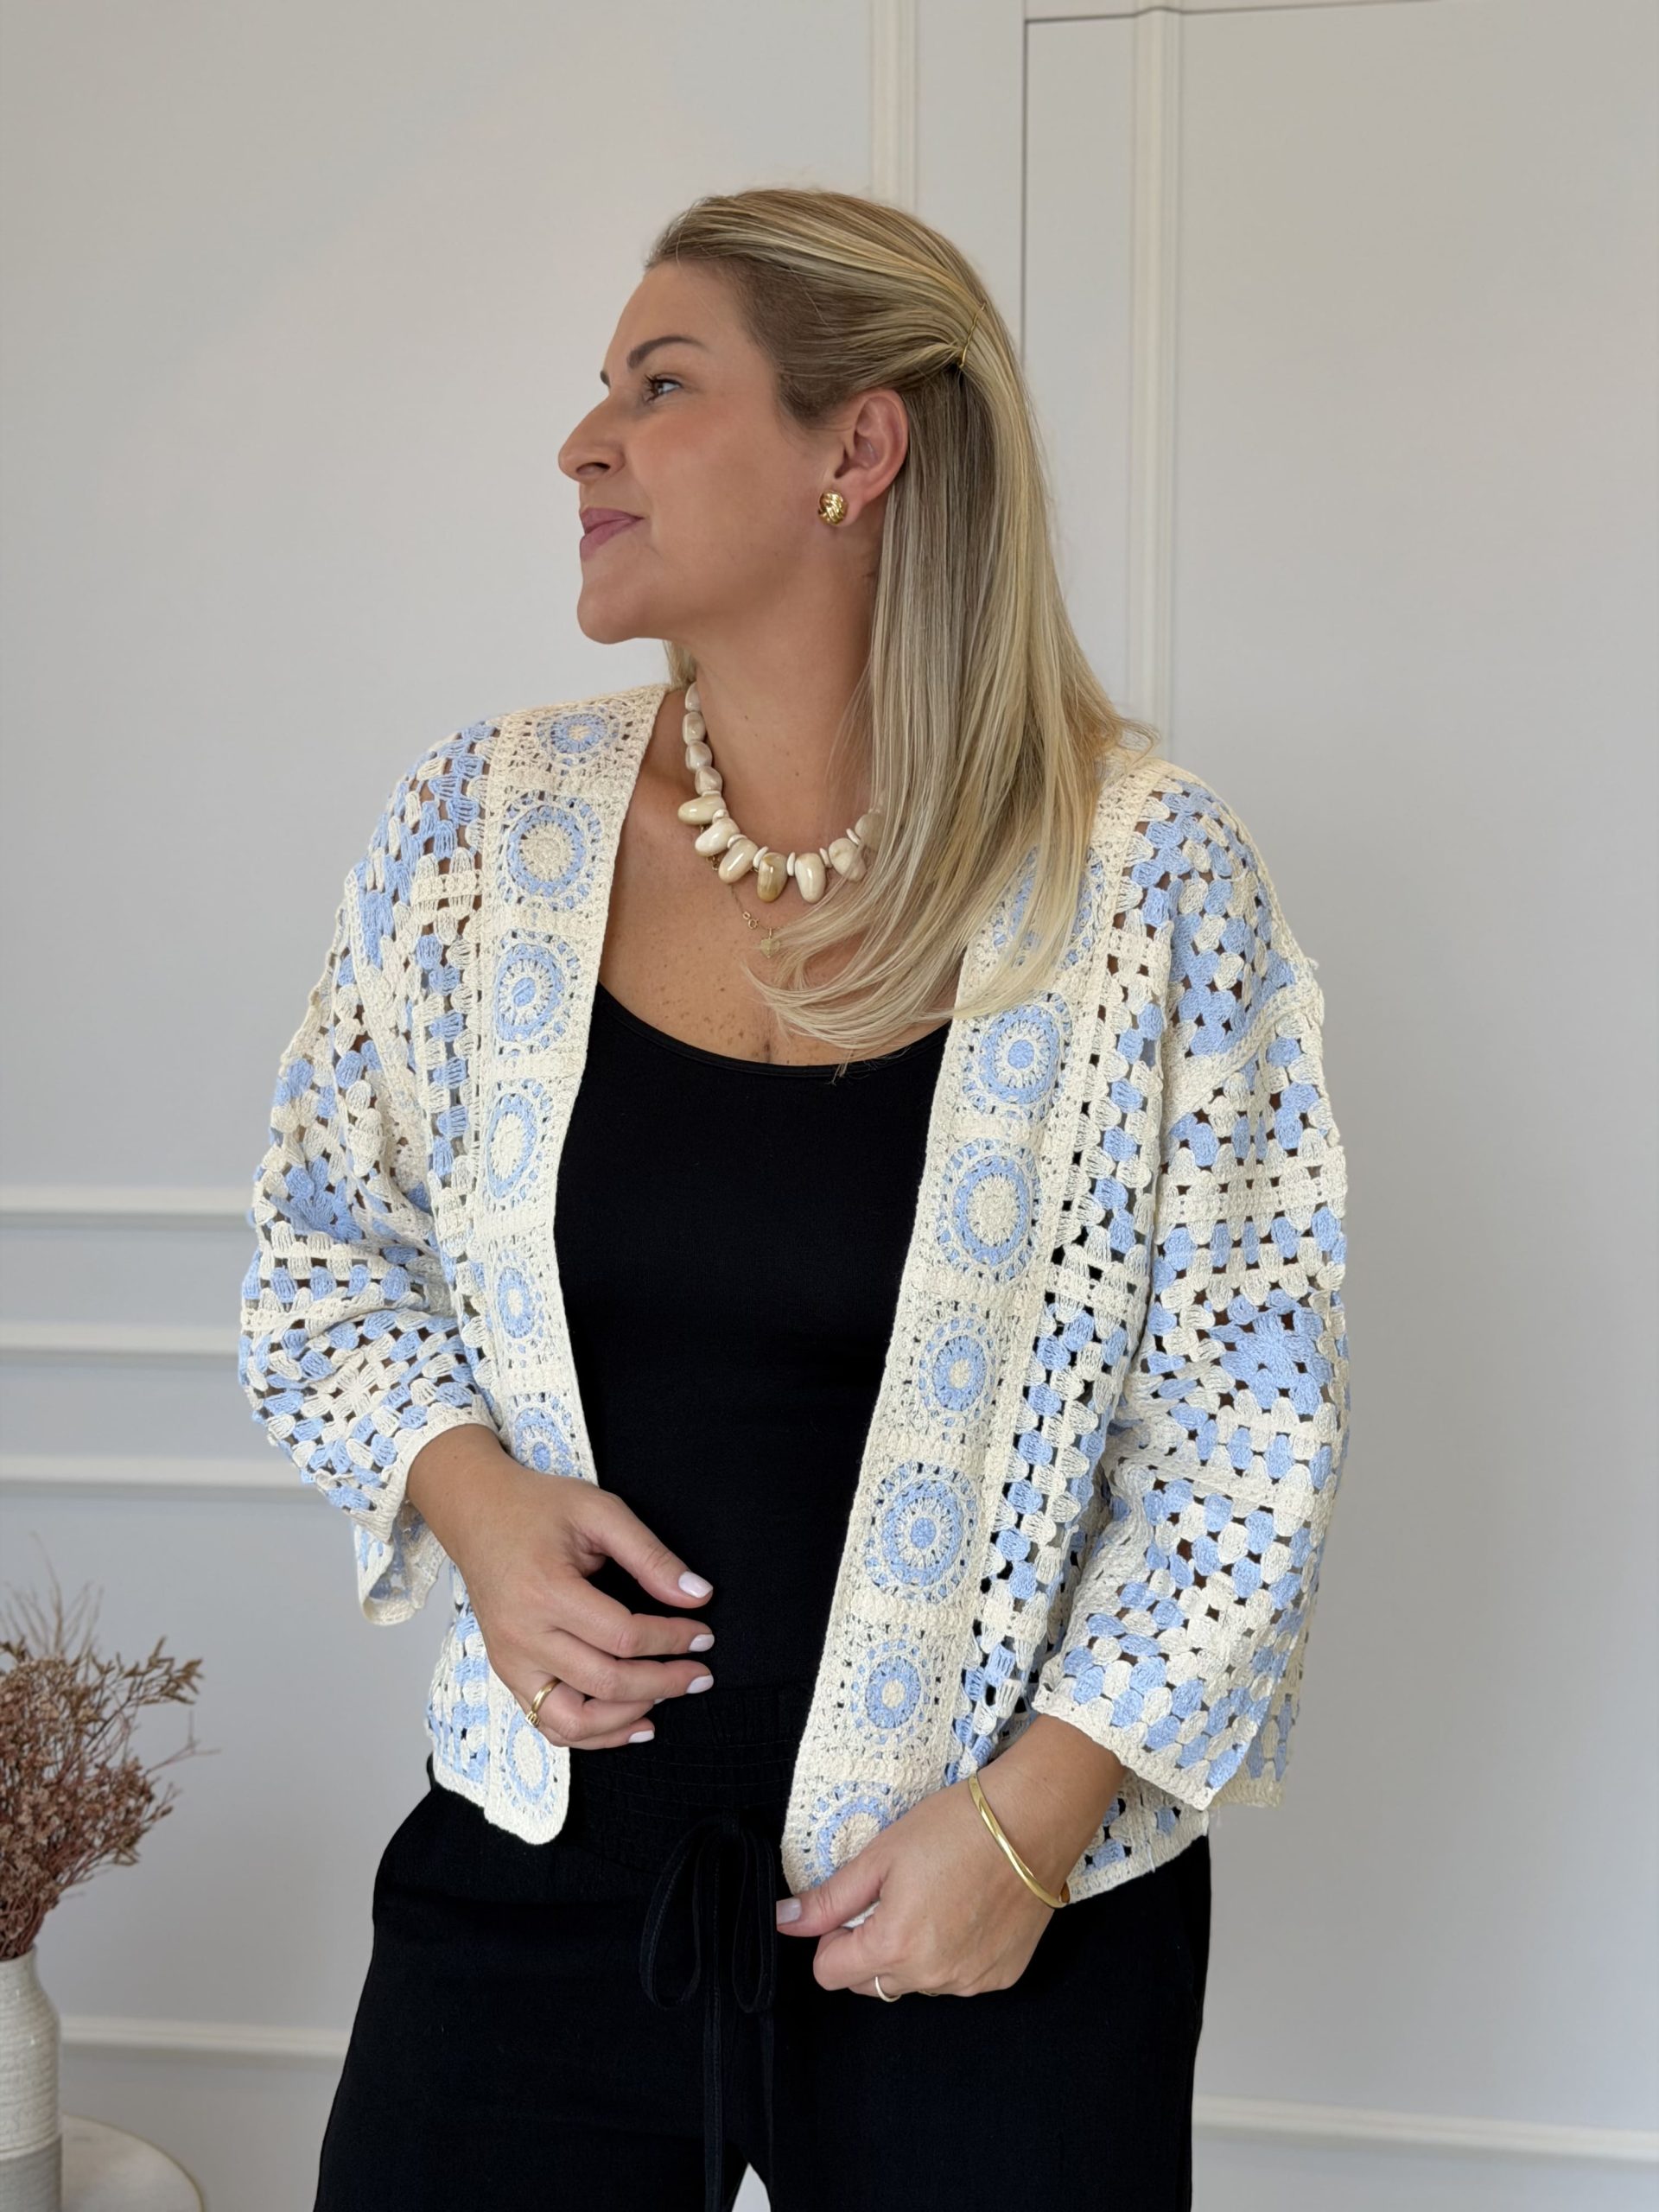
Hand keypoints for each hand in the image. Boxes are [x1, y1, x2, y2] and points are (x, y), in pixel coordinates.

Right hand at [405, 1428, 718, 1748]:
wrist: (477, 1514)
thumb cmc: (538, 1508)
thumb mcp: (600, 1512)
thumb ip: (650, 1555)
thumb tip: (698, 1595)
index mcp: (546, 1592)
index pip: (623, 1635)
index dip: (672, 1640)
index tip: (703, 1637)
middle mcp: (523, 1636)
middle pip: (604, 1682)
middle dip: (663, 1684)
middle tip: (700, 1676)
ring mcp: (510, 1662)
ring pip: (572, 1722)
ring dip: (626, 1719)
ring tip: (666, 1700)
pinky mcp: (507, 1674)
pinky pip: (549, 1724)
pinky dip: (593, 1734)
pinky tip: (631, 1722)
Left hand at [772, 1762, 1065, 1997]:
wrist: (1033, 1820)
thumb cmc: (956, 1826)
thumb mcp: (882, 1854)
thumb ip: (830, 1898)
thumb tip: (783, 1921)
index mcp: (895, 1946)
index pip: (830, 1973)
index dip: (833, 1937)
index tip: (855, 1905)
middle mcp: (932, 1976)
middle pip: (870, 1983)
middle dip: (870, 1947)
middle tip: (896, 1895)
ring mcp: (970, 1982)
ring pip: (914, 1982)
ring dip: (911, 1954)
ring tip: (936, 1898)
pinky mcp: (1001, 1977)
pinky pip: (955, 1978)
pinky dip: (950, 1954)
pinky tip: (965, 1911)